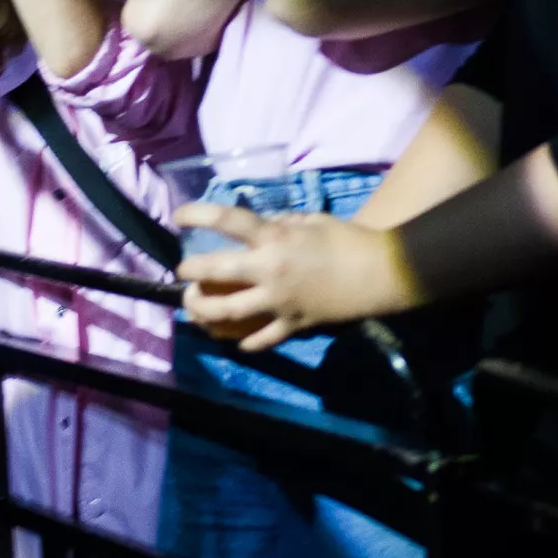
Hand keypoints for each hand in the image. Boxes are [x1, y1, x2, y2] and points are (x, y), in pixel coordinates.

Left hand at [175, 203, 382, 351]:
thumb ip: (280, 223)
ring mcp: (279, 301)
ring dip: (205, 310)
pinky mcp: (293, 323)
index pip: (227, 220)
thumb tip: (260, 227)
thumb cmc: (347, 239)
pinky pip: (263, 338)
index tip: (177, 216)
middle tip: (183, 271)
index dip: (197, 215)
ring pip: (229, 312)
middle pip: (216, 272)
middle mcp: (270, 270)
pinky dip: (248, 342)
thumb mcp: (310, 220)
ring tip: (195, 306)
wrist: (380, 273)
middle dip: (191, 272)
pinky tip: (238, 341)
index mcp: (275, 238)